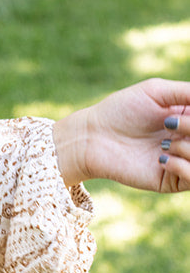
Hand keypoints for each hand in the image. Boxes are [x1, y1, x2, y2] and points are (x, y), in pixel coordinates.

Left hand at [52, 78, 189, 191]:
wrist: (93, 136)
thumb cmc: (122, 109)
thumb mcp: (156, 91)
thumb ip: (188, 92)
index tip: (179, 116)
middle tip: (169, 124)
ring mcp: (183, 161)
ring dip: (189, 148)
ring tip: (165, 143)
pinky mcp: (172, 181)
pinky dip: (182, 166)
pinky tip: (161, 158)